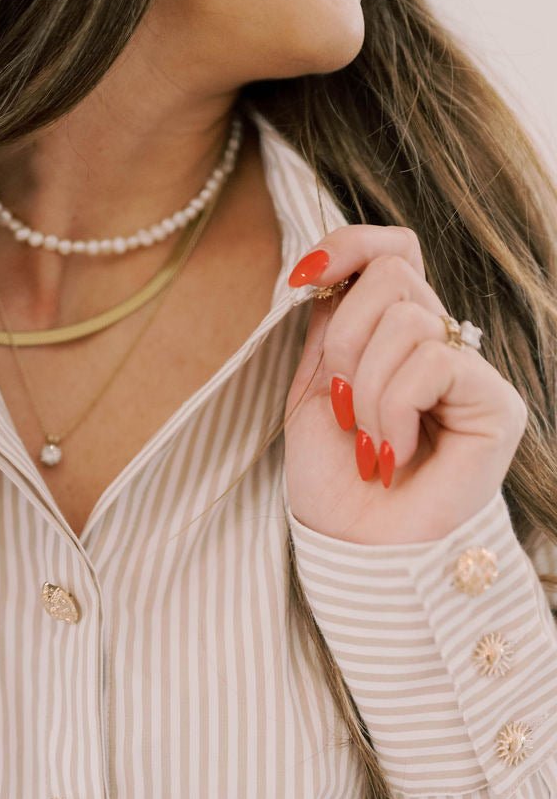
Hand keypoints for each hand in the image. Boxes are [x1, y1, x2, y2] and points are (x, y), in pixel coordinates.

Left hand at [283, 225, 527, 544]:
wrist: (355, 553)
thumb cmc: (333, 486)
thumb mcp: (312, 393)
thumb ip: (327, 325)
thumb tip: (327, 266)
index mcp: (396, 337)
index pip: (392, 250)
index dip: (349, 245)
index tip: (302, 279)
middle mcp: (441, 346)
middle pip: (393, 275)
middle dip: (345, 342)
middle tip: (342, 410)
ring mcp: (471, 373)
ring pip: (408, 318)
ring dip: (367, 390)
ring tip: (369, 445)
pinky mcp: (496, 404)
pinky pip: (432, 362)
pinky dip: (396, 409)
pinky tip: (395, 455)